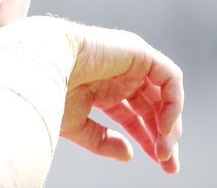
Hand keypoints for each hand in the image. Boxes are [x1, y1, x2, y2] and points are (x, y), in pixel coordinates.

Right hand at [60, 25, 183, 172]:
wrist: (43, 64)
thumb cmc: (49, 92)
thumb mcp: (76, 125)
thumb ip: (102, 141)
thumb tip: (129, 154)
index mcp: (103, 90)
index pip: (134, 116)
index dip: (148, 140)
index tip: (161, 164)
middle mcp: (120, 76)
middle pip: (152, 108)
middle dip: (163, 137)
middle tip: (168, 164)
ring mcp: (131, 63)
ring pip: (164, 95)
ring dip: (169, 124)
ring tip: (164, 150)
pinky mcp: (140, 53)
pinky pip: (169, 77)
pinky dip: (173, 102)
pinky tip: (163, 126)